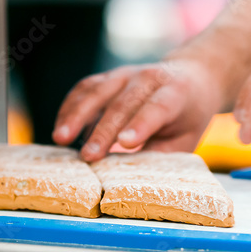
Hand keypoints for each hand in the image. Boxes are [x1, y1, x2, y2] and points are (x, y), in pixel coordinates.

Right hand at [53, 59, 224, 161]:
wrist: (191, 78)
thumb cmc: (187, 117)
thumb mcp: (184, 139)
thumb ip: (158, 154)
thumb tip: (128, 177)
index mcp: (175, 93)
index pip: (157, 108)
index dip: (141, 125)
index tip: (126, 143)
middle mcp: (149, 78)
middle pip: (123, 103)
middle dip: (103, 130)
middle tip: (88, 156)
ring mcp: (126, 74)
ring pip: (98, 91)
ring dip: (77, 115)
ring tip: (60, 138)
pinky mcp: (108, 77)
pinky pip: (85, 89)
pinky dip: (69, 107)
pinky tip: (60, 128)